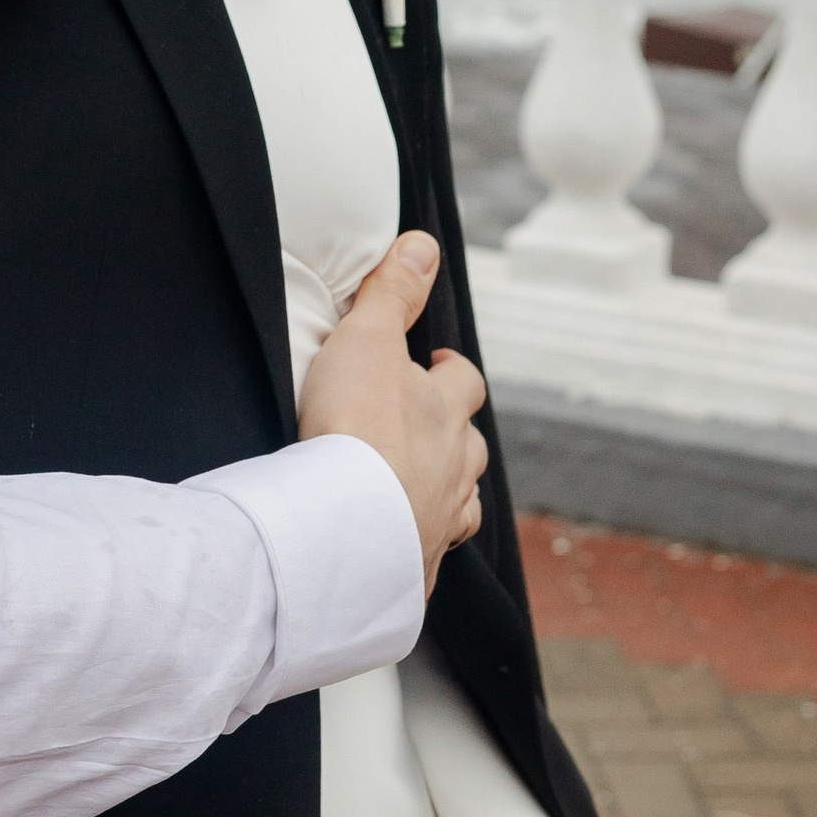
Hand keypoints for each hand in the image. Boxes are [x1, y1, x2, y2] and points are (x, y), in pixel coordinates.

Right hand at [297, 235, 487, 589]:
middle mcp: (454, 470)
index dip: (452, 370)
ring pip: (459, 505)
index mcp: (445, 413)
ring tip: (420, 490)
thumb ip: (391, 294)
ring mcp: (437, 523)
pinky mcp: (410, 570)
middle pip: (471, 448)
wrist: (345, 526)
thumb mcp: (365, 341)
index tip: (437, 362)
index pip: (465, 382)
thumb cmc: (354, 430)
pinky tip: (398, 553)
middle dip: (455, 436)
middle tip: (425, 428)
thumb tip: (423, 246)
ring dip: (444, 494)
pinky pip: (422, 559)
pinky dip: (413, 549)